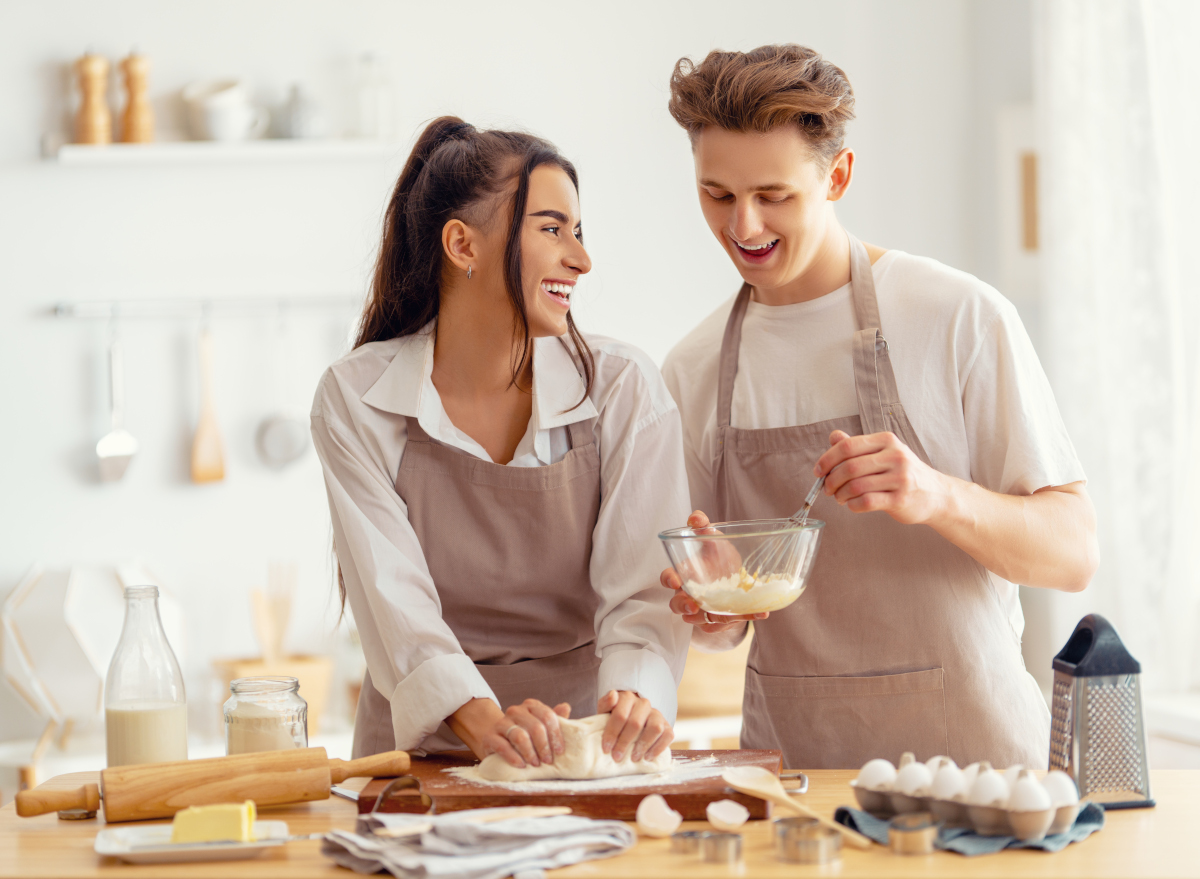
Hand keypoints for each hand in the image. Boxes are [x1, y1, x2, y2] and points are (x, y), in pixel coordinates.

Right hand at [479, 698, 571, 768]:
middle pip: (535, 727)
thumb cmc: (525, 736)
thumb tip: (566, 707)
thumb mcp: (541, 728)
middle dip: (544, 746)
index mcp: (531, 706)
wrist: (497, 743)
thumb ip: (553, 719)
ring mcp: (501, 722)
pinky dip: (514, 757)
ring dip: (530, 753)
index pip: (547, 716)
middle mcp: (516, 710)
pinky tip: (521, 765)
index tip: (559, 751)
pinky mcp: (489, 736)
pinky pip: (503, 746)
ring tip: (535, 764)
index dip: (556, 735)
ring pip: (520, 736)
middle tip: (548, 761)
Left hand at [597, 689, 672, 762]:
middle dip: (624, 742)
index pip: (620, 715)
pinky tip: (647, 757)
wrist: (631, 720)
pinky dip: (658, 748)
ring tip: (634, 758)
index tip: (606, 748)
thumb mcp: (606, 710)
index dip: (612, 733)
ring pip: (654, 728)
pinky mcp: (667, 725)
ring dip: (643, 745)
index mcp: (628, 698)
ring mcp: (657, 714)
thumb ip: (605, 704)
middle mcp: (644, 704)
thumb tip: (613, 695)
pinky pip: (668, 735)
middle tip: (617, 757)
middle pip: (636, 723)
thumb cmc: (616, 718)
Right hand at [659, 510, 768, 632]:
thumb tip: (695, 518)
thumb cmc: (717, 557)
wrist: (734, 577)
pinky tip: (762, 612)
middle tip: (692, 606)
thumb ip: (702, 526)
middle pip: (678, 606)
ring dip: (712, 617)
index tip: (675, 581)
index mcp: (684, 575)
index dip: (669, 580)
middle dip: (683, 607)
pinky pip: (730, 623)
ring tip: (727, 613)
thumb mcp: (712, 539)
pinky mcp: (722, 620)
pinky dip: (746, 617)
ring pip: (702, 620)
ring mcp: (705, 610)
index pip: (668, 578)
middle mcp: (691, 595)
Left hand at [815, 430, 948, 524]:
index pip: (848, 446)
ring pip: (856, 485)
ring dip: (841, 494)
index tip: (818, 471)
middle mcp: (895, 456)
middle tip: (827, 489)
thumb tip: (833, 436)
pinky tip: (853, 505)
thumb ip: (858, 446)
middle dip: (832, 480)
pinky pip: (867, 502)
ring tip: (840, 498)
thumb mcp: (884, 453)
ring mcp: (900, 478)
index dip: (827, 459)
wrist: (937, 494)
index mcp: (887, 441)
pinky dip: (853, 505)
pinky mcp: (901, 499)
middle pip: (850, 467)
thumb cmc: (904, 473)